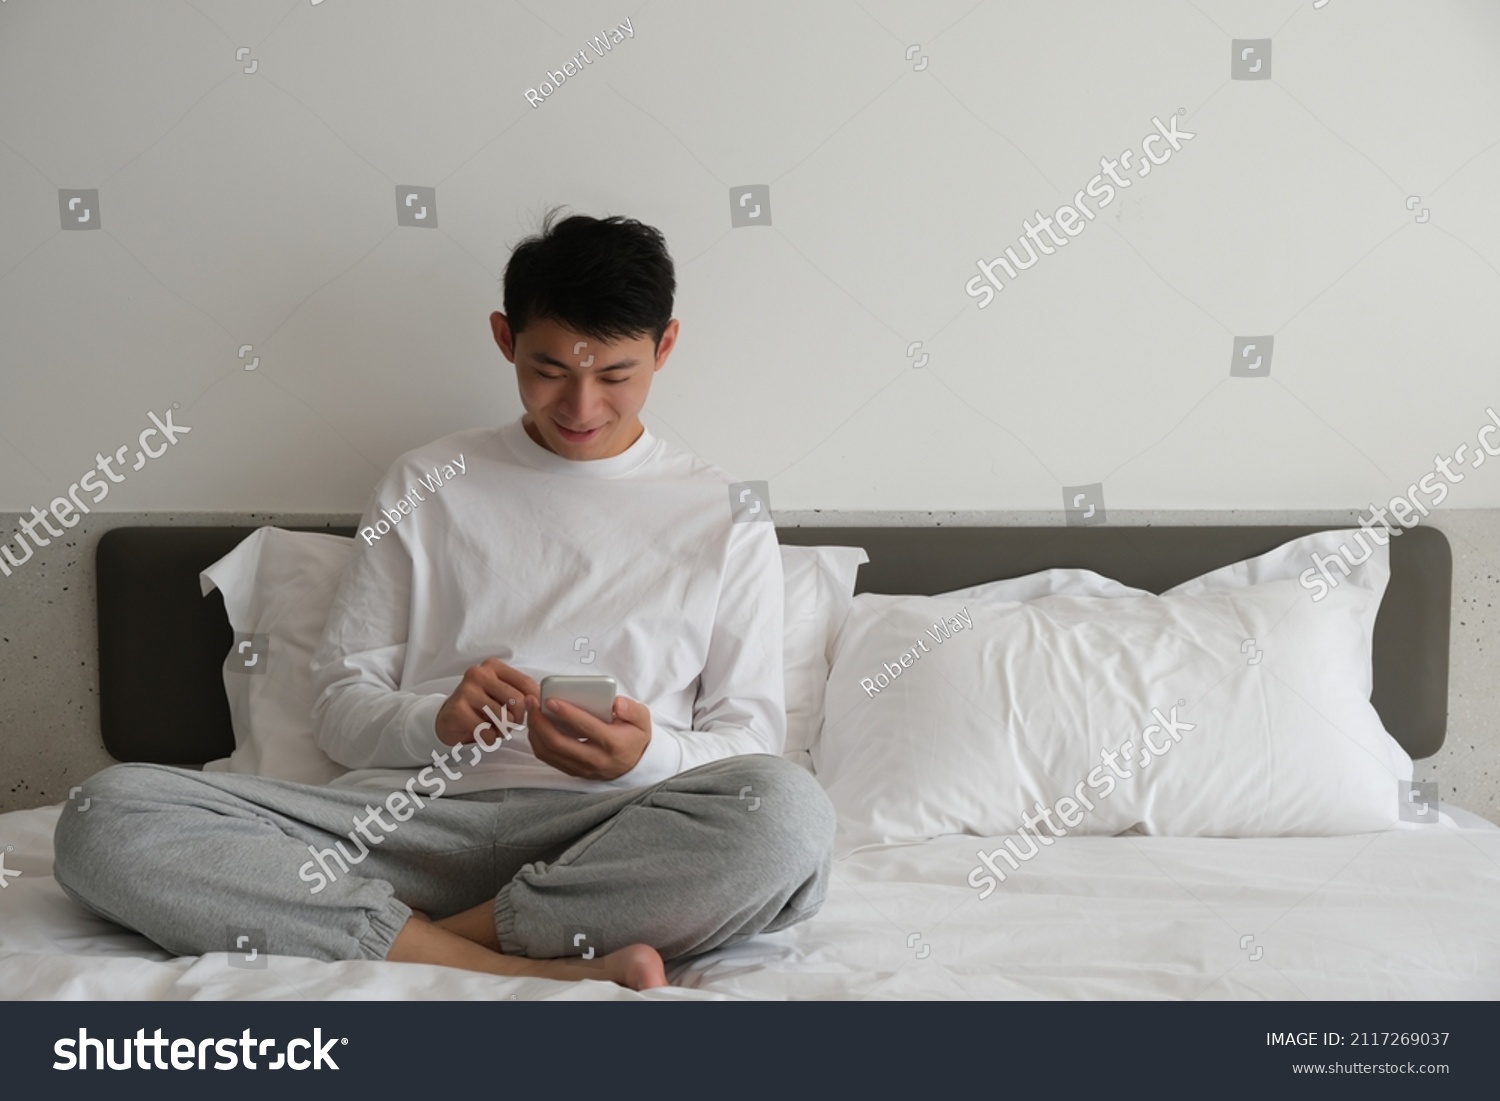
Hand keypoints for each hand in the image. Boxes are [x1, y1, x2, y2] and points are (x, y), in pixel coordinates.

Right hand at [435, 659, 536, 747]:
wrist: (448, 720)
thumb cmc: (480, 707)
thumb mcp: (501, 694)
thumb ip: (520, 692)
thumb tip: (542, 702)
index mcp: (493, 666)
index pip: (527, 684)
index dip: (532, 704)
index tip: (526, 713)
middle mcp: (479, 673)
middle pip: (518, 701)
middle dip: (517, 720)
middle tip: (507, 724)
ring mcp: (466, 690)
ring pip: (504, 718)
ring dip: (502, 731)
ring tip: (493, 727)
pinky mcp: (458, 709)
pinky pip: (488, 731)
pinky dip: (489, 738)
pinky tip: (481, 733)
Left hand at [525, 692, 652, 781]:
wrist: (635, 765)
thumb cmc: (634, 737)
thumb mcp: (642, 720)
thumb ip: (632, 709)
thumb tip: (615, 703)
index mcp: (613, 743)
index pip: (586, 728)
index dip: (566, 713)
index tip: (550, 699)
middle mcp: (595, 759)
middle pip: (558, 743)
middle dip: (540, 720)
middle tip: (532, 701)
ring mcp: (582, 768)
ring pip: (549, 752)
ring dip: (535, 731)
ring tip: (531, 711)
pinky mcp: (573, 771)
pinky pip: (548, 758)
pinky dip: (537, 741)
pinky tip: (536, 726)